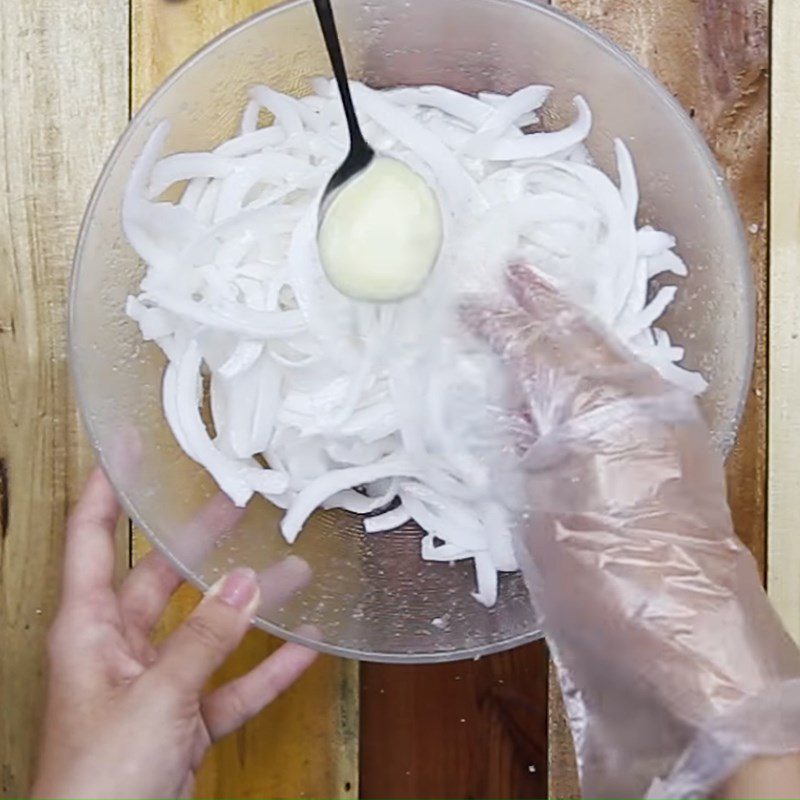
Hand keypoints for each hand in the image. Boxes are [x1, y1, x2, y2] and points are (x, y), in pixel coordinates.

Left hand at [32, 468, 316, 798]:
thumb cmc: (95, 784)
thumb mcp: (154, 699)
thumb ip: (204, 640)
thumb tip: (247, 584)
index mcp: (88, 630)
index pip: (92, 538)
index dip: (107, 488)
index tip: (127, 445)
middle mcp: (118, 650)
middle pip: (159, 576)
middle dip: (197, 538)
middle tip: (233, 500)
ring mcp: (154, 686)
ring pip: (207, 630)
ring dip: (250, 605)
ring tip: (292, 570)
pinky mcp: (183, 722)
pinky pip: (232, 685)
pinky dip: (267, 669)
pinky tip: (304, 649)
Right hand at [465, 264, 799, 798]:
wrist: (682, 663)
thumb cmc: (608, 583)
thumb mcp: (548, 501)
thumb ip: (531, 436)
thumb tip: (519, 398)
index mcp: (606, 405)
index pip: (540, 345)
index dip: (501, 319)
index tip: (469, 298)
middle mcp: (638, 408)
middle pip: (582, 338)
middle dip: (546, 301)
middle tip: (515, 267)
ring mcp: (655, 436)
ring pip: (603, 362)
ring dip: (568, 330)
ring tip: (540, 302)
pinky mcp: (657, 470)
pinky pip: (615, 399)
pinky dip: (587, 375)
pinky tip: (568, 373)